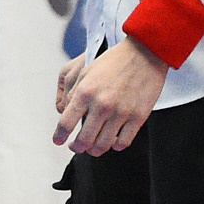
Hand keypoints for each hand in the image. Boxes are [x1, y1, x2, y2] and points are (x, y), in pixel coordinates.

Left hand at [55, 36, 167, 154]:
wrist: (145, 53)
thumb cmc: (112, 62)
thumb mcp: (85, 73)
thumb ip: (73, 94)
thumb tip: (65, 114)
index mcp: (85, 93)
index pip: (66, 123)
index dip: (59, 136)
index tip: (58, 141)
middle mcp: (101, 105)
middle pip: (83, 140)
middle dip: (76, 148)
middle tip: (75, 147)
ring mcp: (121, 112)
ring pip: (103, 145)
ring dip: (95, 150)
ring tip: (92, 148)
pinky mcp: (139, 116)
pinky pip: (124, 142)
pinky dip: (116, 146)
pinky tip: (113, 143)